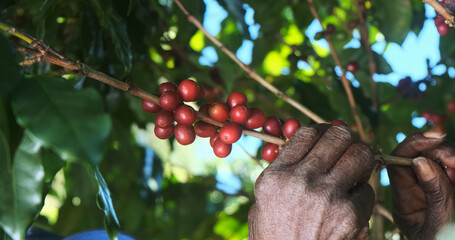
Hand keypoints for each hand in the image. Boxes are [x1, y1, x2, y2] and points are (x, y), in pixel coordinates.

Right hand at [248, 124, 374, 239]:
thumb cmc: (274, 238)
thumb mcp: (263, 202)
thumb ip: (283, 172)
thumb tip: (307, 148)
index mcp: (276, 175)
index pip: (306, 133)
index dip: (322, 129)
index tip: (329, 134)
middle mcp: (301, 180)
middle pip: (338, 136)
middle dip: (347, 138)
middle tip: (349, 146)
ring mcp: (328, 196)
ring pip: (361, 155)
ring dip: (362, 158)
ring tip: (358, 167)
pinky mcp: (351, 215)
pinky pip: (369, 191)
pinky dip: (365, 194)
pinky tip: (354, 202)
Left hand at [387, 132, 454, 239]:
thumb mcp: (440, 224)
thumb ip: (435, 193)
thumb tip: (420, 161)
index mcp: (404, 203)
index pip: (397, 164)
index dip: (413, 146)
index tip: (435, 139)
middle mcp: (414, 192)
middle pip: (417, 156)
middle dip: (437, 150)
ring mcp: (432, 188)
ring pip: (436, 159)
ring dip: (450, 157)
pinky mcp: (448, 185)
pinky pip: (449, 169)